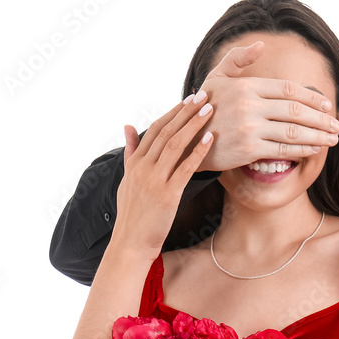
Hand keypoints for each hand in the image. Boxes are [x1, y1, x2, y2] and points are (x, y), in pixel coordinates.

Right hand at [109, 95, 214, 259]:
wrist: (130, 242)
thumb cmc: (132, 213)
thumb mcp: (126, 179)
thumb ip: (130, 152)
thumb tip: (128, 126)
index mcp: (134, 162)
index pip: (155, 129)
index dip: (174, 112)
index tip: (189, 99)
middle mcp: (142, 167)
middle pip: (167, 132)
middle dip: (186, 112)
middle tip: (204, 96)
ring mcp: (154, 180)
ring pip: (175, 145)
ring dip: (194, 125)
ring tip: (210, 111)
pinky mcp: (167, 194)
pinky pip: (185, 167)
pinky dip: (198, 151)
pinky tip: (211, 139)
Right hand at [195, 41, 338, 169]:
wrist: (186, 140)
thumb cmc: (205, 107)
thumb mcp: (217, 77)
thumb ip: (238, 59)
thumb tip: (260, 46)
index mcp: (246, 86)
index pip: (288, 89)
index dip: (312, 97)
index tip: (327, 104)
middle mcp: (249, 106)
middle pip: (296, 110)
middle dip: (321, 118)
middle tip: (336, 123)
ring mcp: (250, 128)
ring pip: (294, 131)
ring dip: (318, 135)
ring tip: (332, 137)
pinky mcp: (249, 149)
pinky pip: (284, 150)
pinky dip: (304, 149)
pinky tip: (316, 148)